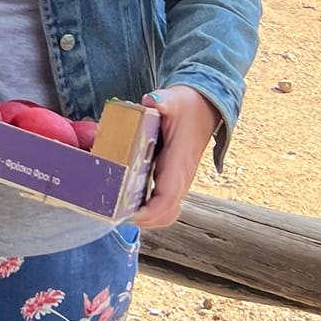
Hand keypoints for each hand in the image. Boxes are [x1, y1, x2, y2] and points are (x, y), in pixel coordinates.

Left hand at [130, 86, 220, 228]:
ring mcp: (178, 180)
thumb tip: (150, 102)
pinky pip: (163, 203)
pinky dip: (148, 209)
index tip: (128, 215)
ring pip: (166, 212)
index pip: (167, 199)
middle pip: (166, 214)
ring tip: (119, 212)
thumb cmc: (188, 105)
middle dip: (143, 220)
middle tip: (116, 215)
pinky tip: (128, 201)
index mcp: (179, 164)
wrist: (204, 107)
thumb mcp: (175, 100)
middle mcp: (181, 177)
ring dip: (146, 218)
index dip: (149, 212)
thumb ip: (164, 101)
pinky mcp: (173, 178)